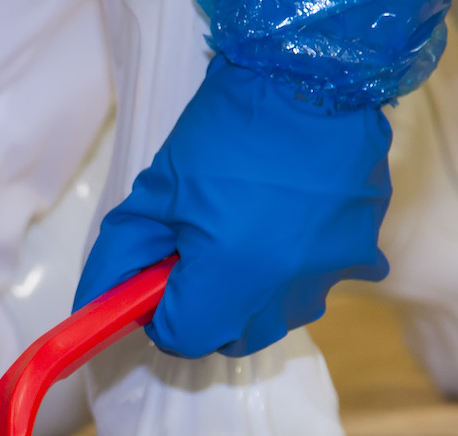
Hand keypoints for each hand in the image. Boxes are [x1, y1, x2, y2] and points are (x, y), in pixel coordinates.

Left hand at [73, 55, 392, 357]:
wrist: (310, 75)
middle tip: (198, 256)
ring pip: (276, 316)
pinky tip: (285, 225)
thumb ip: (117, 261)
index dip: (161, 315)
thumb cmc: (228, 131)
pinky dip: (296, 269)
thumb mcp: (154, 194)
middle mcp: (287, 289)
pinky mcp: (363, 253)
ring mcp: (331, 274)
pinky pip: (318, 283)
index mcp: (231, 276)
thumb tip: (95, 306)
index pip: (183, 338)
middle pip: (231, 336)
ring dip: (251, 294)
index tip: (159, 283)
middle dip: (205, 310)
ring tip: (244, 234)